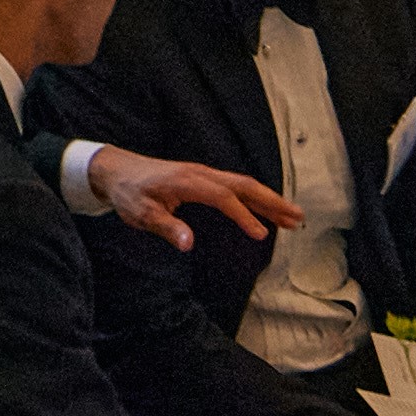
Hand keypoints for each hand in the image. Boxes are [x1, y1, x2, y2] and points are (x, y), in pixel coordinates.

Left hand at [86, 147, 292, 249]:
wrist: (117, 171)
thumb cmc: (129, 193)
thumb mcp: (141, 214)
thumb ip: (167, 228)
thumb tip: (189, 244)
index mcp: (188, 181)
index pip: (224, 197)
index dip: (244, 215)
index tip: (261, 235)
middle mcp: (201, 174)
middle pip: (245, 185)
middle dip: (272, 202)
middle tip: (297, 218)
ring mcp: (204, 174)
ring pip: (244, 185)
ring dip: (269, 200)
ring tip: (292, 218)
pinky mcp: (204, 178)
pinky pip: (235, 186)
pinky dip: (255, 198)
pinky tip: (267, 210)